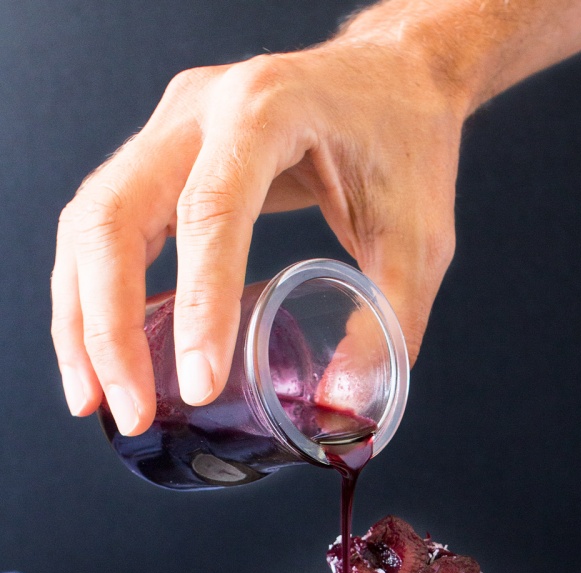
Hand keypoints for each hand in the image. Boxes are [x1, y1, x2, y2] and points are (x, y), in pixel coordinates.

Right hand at [51, 38, 463, 433]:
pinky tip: (105, 355)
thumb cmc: (409, 143)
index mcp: (268, 111)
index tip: (199, 386)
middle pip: (114, 216)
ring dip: (82, 318)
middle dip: (109, 326)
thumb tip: (345, 409)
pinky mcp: (161, 157)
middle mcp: (201, 111)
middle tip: (127, 408)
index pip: (212, 211)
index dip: (200, 306)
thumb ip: (390, 323)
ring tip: (94, 398)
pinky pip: (104, 227)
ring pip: (91, 224)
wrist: (395, 78)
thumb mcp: (420, 240)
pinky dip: (94, 295)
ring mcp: (170, 129)